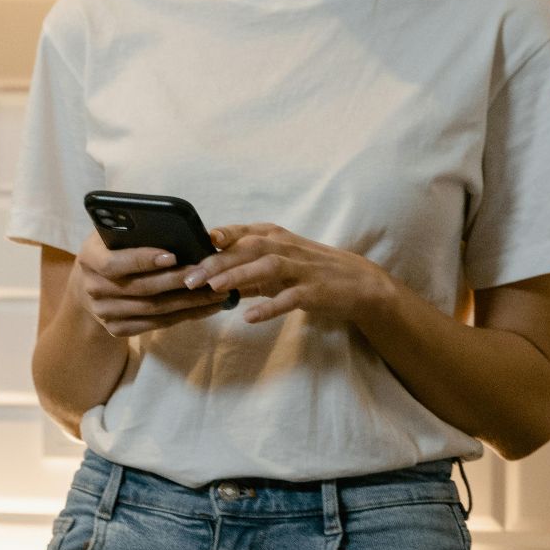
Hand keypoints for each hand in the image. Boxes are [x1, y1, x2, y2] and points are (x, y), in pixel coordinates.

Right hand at [70, 229, 231, 337]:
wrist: (87, 286)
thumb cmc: (110, 250)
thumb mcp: (112, 234)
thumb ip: (133, 230)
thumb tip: (175, 228)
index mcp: (89, 258)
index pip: (114, 263)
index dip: (143, 260)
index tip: (172, 255)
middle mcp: (93, 288)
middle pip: (140, 289)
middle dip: (176, 281)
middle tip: (205, 273)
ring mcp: (104, 313)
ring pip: (153, 309)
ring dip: (188, 302)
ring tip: (215, 292)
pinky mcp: (117, 329)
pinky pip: (156, 324)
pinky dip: (184, 316)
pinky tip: (205, 308)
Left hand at [183, 221, 396, 325]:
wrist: (359, 283)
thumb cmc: (309, 271)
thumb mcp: (276, 263)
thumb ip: (244, 268)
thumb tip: (207, 276)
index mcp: (274, 236)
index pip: (240, 231)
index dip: (216, 237)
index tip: (190, 244)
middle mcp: (286, 247)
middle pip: (247, 247)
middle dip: (217, 261)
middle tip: (189, 277)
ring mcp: (301, 268)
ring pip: (266, 266)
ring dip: (239, 275)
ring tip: (214, 288)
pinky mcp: (314, 291)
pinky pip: (289, 298)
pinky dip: (269, 307)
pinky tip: (248, 317)